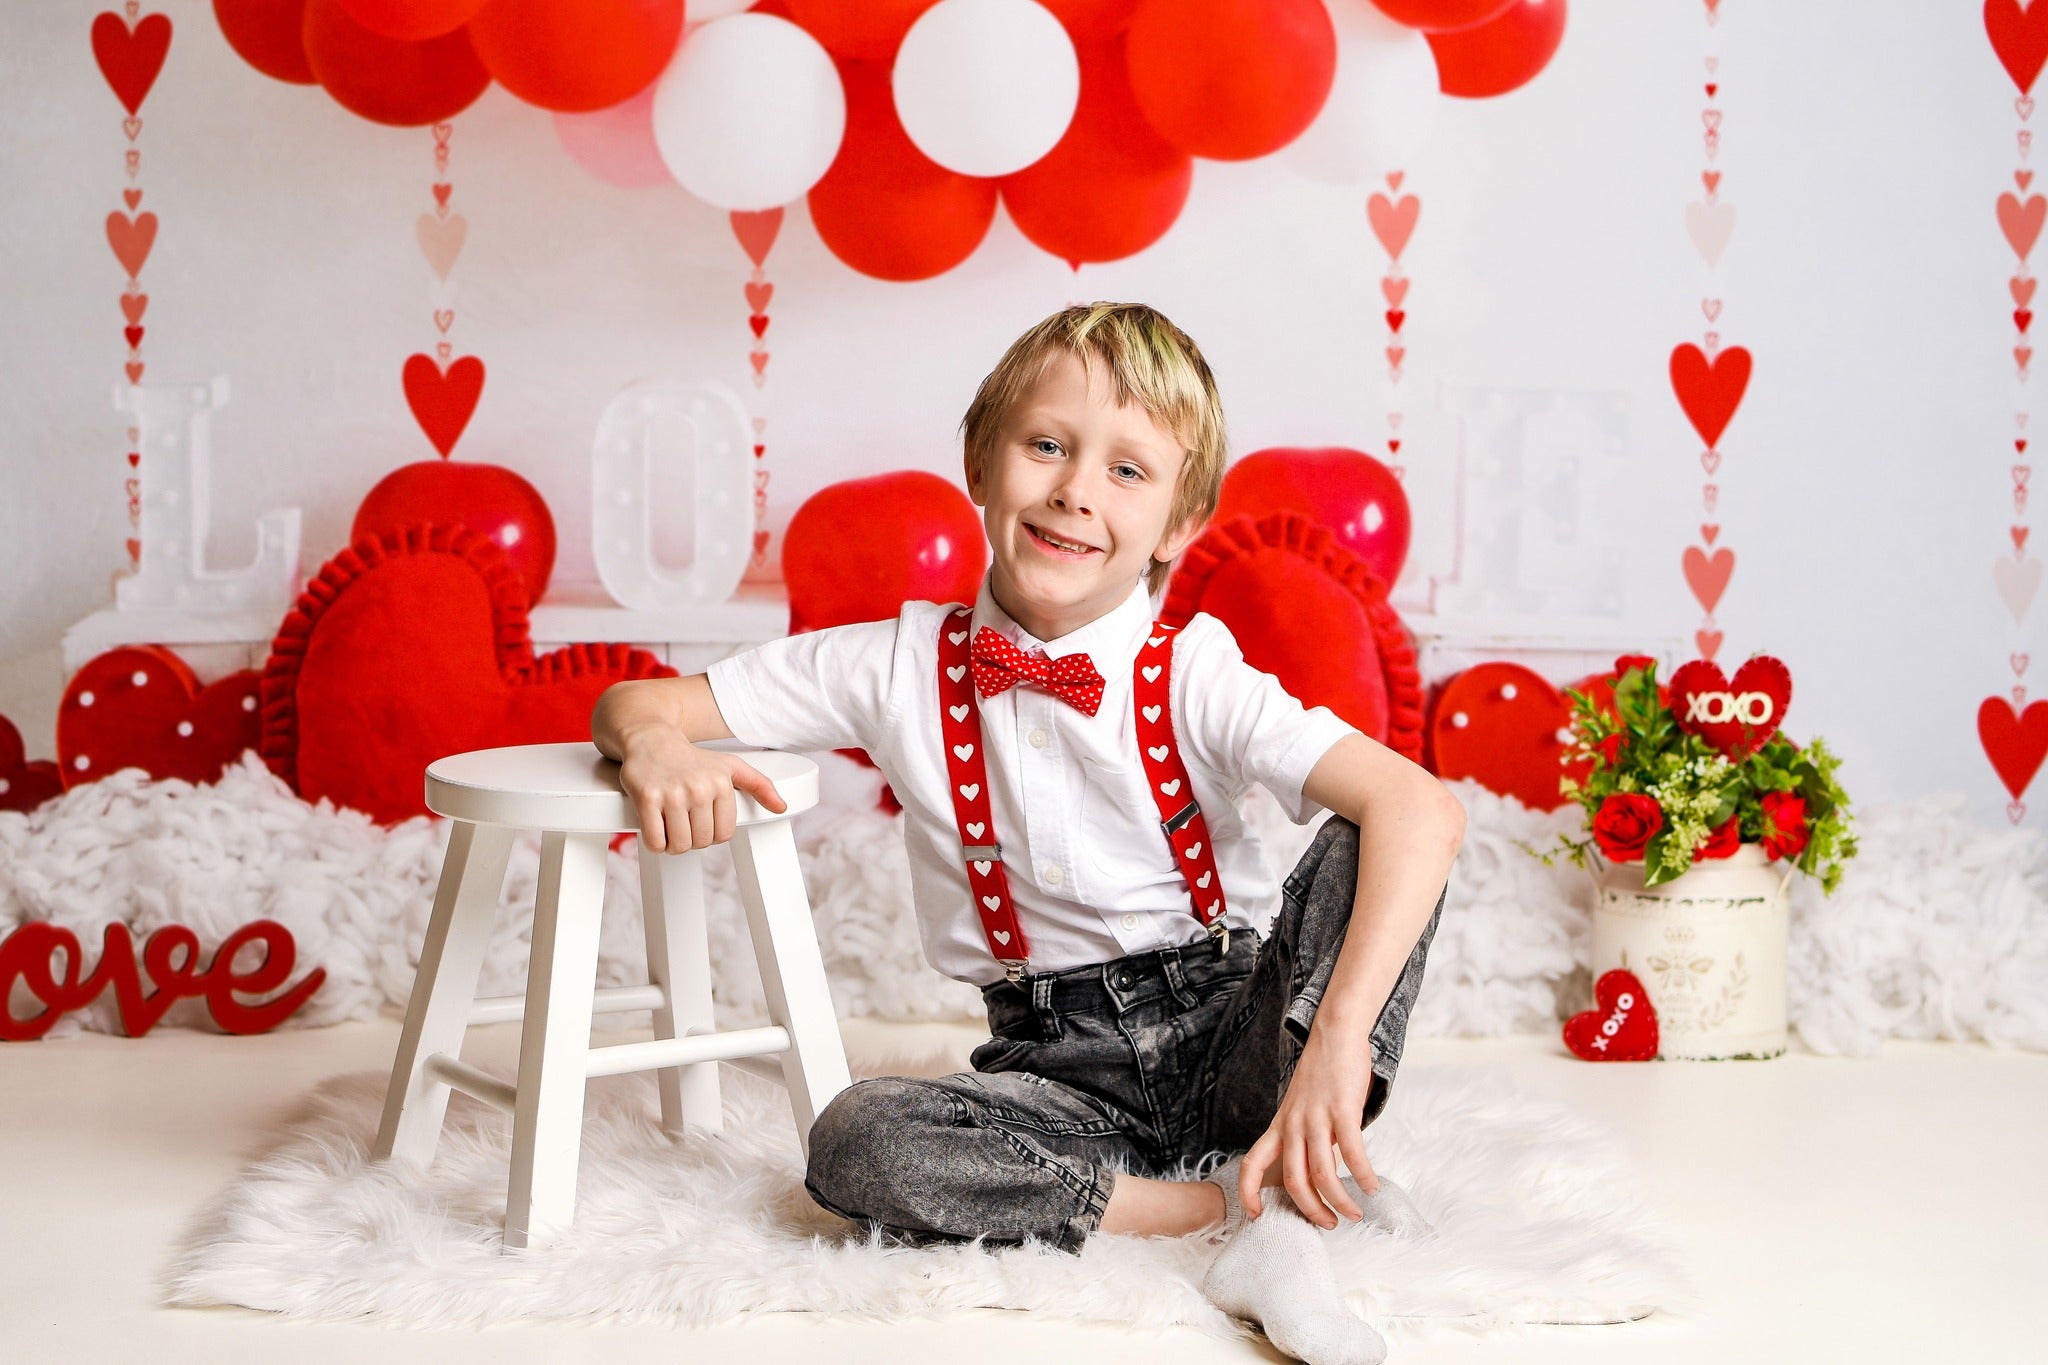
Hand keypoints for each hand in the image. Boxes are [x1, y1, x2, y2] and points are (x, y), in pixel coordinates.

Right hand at [617, 727, 785, 852]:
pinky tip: (655, 829)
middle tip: (683, 824)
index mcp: (721, 783)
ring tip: (670, 827)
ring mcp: (672, 794)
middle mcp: (699, 788)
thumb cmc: (692, 759)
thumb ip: (759, 785)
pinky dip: (655, 844)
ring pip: (679, 845)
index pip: (723, 834)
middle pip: (701, 842)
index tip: (701, 822)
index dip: (711, 834)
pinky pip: (655, 841)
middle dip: (692, 840)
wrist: (652, 740)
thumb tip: (781, 807)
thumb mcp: (730, 766)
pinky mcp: (647, 798)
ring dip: (673, 844)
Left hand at [1238, 1020, 1377, 1229]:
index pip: (1251, 1163)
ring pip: (1322, 1174)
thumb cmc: (1321, 1076)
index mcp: (1279, 1126)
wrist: (1333, 1035)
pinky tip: (1371, 1187)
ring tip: (1355, 1212)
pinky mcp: (1341, 1109)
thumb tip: (1319, 1175)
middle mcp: (1292, 1125)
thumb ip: (1305, 1140)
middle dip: (1312, 1211)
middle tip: (1329, 1224)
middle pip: (1293, 1182)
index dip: (1248, 1192)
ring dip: (1340, 1201)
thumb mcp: (1301, 1110)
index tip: (1256, 1216)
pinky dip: (1363, 1175)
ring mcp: (1315, 1117)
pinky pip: (1352, 1152)